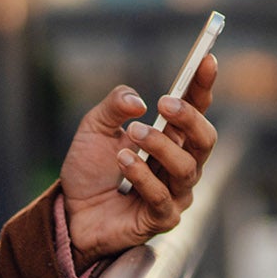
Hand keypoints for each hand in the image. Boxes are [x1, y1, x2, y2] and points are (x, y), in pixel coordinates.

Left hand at [59, 55, 218, 264]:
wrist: (70, 213)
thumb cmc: (90, 170)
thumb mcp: (94, 127)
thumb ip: (114, 106)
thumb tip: (137, 101)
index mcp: (171, 138)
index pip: (197, 109)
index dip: (203, 85)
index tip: (206, 59)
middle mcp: (180, 164)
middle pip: (204, 140)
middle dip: (189, 118)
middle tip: (163, 103)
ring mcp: (175, 193)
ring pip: (185, 167)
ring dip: (160, 145)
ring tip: (132, 134)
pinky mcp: (162, 218)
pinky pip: (161, 196)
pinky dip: (142, 174)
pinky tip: (123, 160)